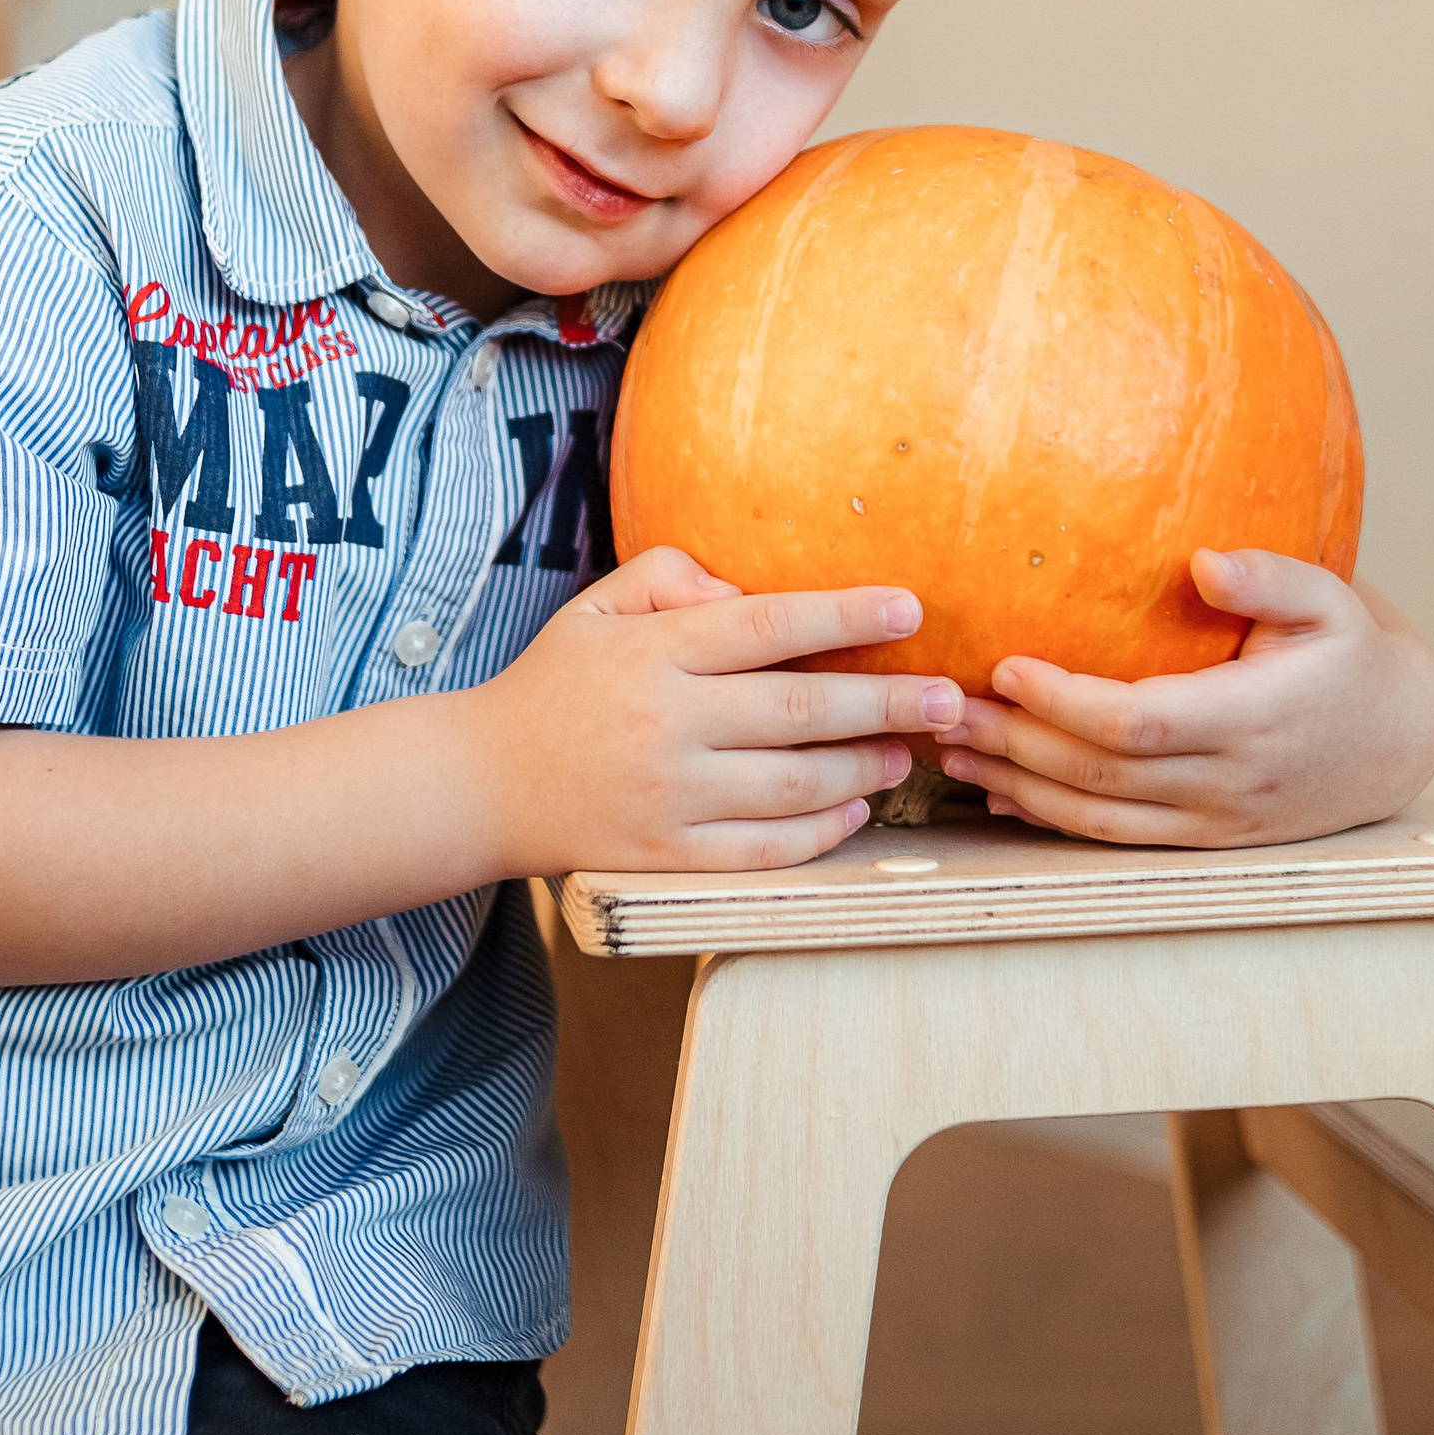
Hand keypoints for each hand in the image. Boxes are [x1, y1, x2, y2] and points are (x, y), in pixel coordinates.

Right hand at [476, 544, 964, 874]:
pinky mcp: (669, 857)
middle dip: (887, 702)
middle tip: (950, 698)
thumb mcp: (597, 609)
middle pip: (800, 710)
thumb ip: (670, 578)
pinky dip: (820, 832)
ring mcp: (669, 798)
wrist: (483, 786)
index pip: (767, 627)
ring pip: (794, 785)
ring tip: (906, 751)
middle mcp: (667, 726)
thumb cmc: (555, 685)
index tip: (910, 607)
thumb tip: (745, 590)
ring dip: (865, 768)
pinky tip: (855, 807)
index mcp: (654, 655)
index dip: (845, 614)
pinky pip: (765, 850)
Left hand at [937, 551, 1433, 848]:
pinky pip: (1112, 839)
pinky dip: (1049, 818)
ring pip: (1096, 818)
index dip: (1064, 702)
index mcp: (1253, 720)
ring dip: (1015, 787)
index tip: (1005, 665)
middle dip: (1013, 743)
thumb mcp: (1331, 601)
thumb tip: (1206, 562)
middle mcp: (1228, 783)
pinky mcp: (1202, 840)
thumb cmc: (1348, 655)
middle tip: (939, 707)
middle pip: (1100, 775)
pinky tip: (997, 792)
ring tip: (947, 750)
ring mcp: (1214, 821)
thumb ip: (1272, 577)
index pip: (1137, 723)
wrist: (1395, 741)